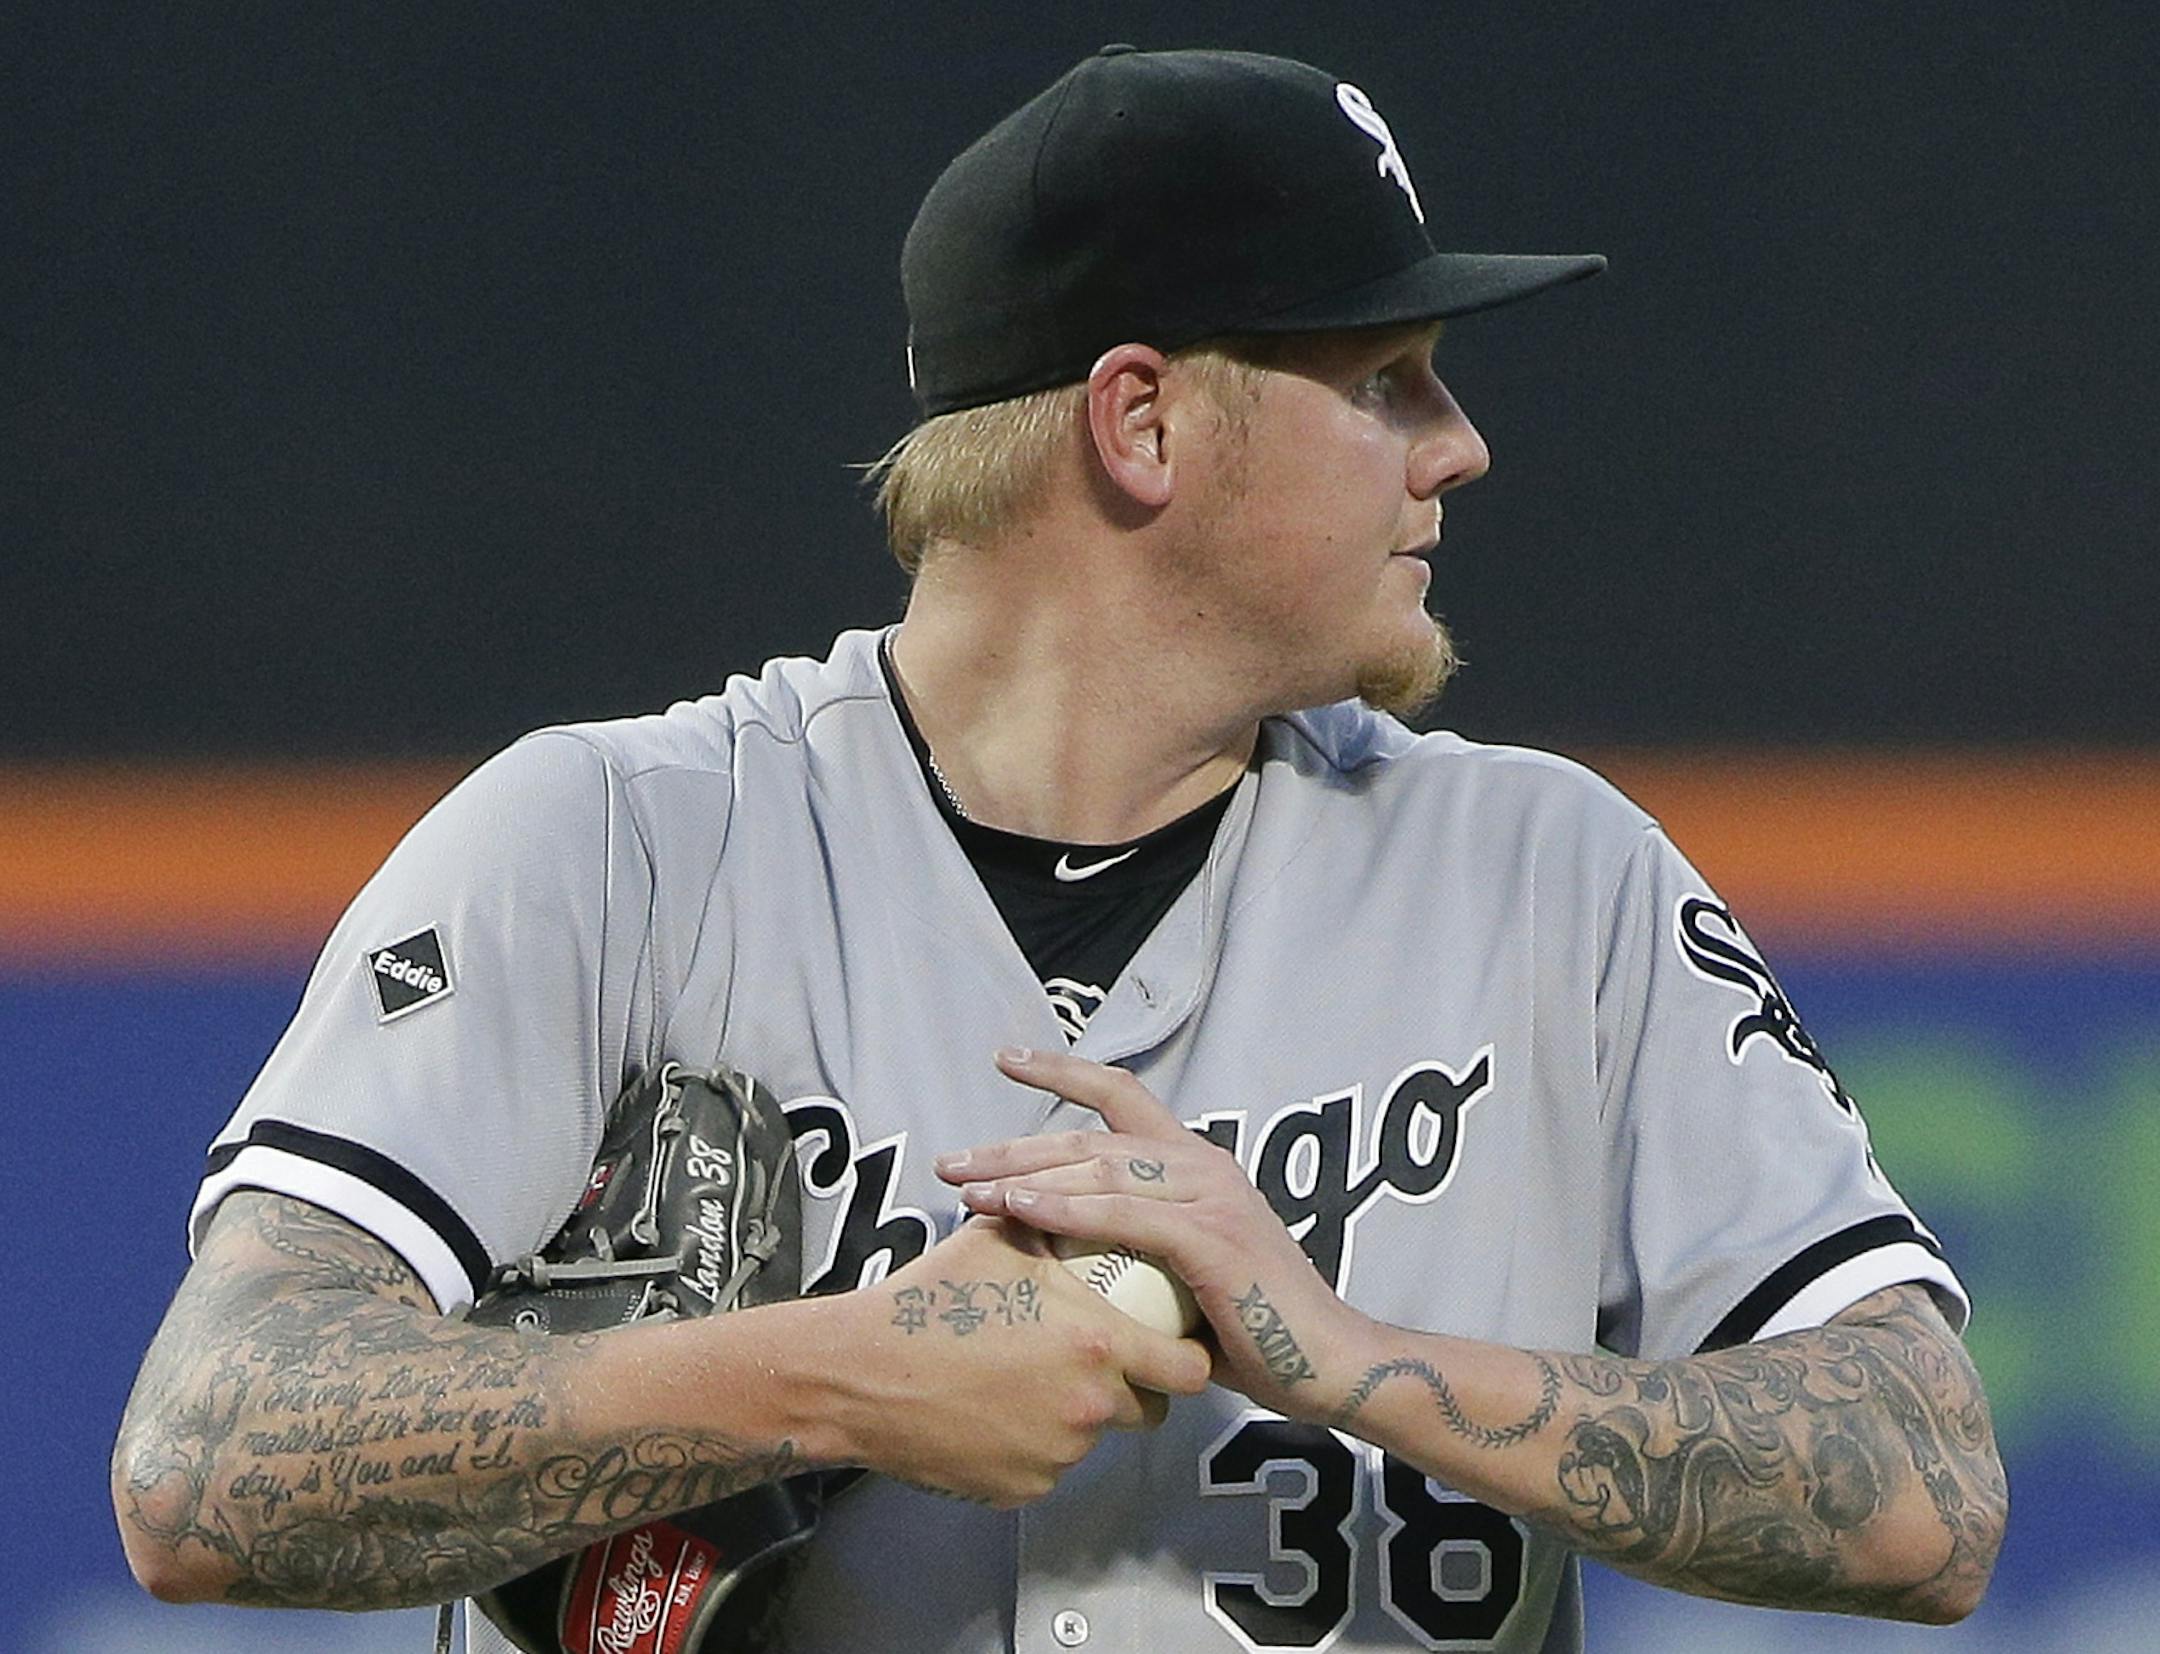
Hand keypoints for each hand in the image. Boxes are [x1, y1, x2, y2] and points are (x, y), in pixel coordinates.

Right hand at [832, 1214, 1209, 1506]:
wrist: (861, 1372)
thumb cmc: (929, 1301)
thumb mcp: (1001, 1238)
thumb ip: (1057, 1222)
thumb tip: (1082, 1199)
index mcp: (1099, 1343)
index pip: (1189, 1369)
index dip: (1189, 1358)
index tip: (1177, 1346)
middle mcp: (1089, 1407)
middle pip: (1149, 1412)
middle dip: (1136, 1390)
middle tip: (1097, 1364)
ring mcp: (1057, 1456)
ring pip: (1093, 1439)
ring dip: (1077, 1415)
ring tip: (1028, 1380)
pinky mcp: (1021, 1490)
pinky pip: (1047, 1467)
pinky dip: (1033, 1445)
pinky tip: (995, 1411)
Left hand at [935, 1048, 1373, 1422]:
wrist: (1333, 1366)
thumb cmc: (1259, 1332)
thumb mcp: (1186, 1278)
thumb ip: (1139, 1255)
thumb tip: (1070, 1266)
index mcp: (1198, 1167)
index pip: (1122, 1099)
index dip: (1063, 1073)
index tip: (1005, 1059)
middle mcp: (1204, 1166)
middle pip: (1092, 1136)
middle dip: (1014, 1144)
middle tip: (951, 1161)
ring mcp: (1211, 1197)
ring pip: (1100, 1169)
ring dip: (1024, 1175)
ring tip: (964, 1187)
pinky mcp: (1212, 1237)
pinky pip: (1123, 1214)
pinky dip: (1064, 1208)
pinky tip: (1016, 1208)